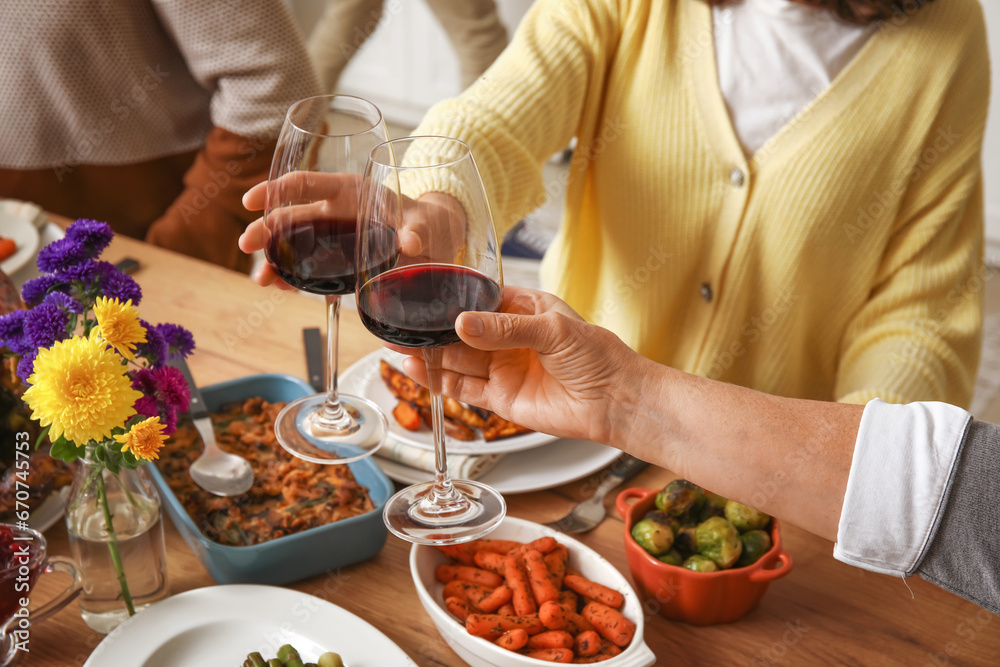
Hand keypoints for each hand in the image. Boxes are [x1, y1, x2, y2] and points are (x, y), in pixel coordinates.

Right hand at [240, 173, 466, 287]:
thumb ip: (417, 230)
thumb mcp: (425, 222)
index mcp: (351, 190)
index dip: (276, 188)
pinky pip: (313, 269)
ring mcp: (336, 238)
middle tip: (246, 245)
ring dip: (276, 261)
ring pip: (297, 246)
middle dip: (266, 230)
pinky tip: (282, 288)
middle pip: (292, 217)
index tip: (251, 200)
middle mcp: (337, 212)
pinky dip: (296, 279)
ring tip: (262, 280)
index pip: (306, 183)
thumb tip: (411, 242)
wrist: (437, 242)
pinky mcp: (341, 262)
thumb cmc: (429, 221)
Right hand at [396, 286, 642, 445]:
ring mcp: (502, 368)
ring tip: (398, 344)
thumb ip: (504, 327)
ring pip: (456, 359)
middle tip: (398, 323)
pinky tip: (416, 370)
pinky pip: (463, 388)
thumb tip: (462, 323)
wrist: (614, 402)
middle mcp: (508, 338)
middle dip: (431, 328)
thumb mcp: (552, 330)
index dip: (451, 299)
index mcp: (523, 310)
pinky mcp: (501, 398)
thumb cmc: (597, 357)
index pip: (479, 300)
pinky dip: (438, 381)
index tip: (422, 295)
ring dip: (428, 354)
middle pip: (461, 332)